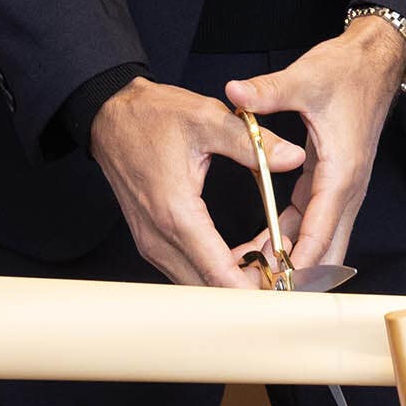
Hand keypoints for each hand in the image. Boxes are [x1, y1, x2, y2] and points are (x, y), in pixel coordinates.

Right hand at [89, 77, 304, 289]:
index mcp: (176, 213)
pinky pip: (190, 270)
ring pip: (200, 284)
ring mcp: (153, 244)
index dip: (256, 287)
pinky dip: (219, 269)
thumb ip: (253, 143)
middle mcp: (160, 239)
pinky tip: (246, 251)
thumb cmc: (153, 116)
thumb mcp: (208, 118)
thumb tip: (293, 156)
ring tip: (271, 252)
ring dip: (236, 278)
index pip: (220, 274)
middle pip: (211, 290)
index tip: (287, 281)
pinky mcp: (153, 241)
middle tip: (287, 262)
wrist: (112, 118)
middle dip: (252, 284)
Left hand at [220, 17, 405, 285]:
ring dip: (291, 264)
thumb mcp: (305, 78)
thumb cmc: (346, 73)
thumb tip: (236, 94)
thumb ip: (269, 91)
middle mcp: (346, 190)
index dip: (298, 264)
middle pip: (326, 251)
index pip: (321, 232)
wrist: (374, 63)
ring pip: (320, 243)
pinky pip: (312, 226)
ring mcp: (340, 190)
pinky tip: (262, 253)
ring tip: (252, 283)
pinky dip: (291, 243)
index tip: (274, 288)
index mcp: (341, 172)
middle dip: (296, 277)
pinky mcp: (331, 185)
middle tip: (257, 297)